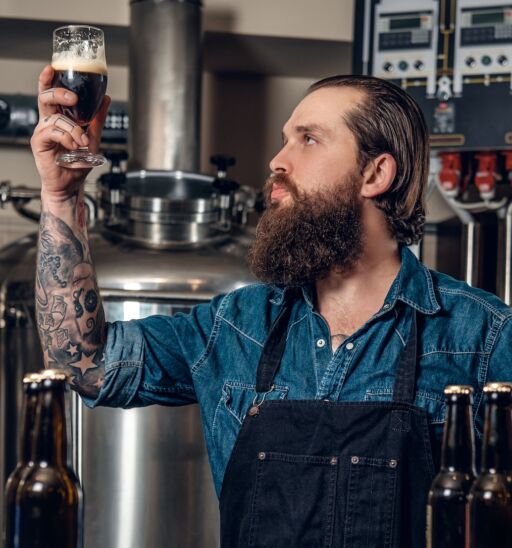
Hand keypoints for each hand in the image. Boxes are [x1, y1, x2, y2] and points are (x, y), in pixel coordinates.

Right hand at [31, 65, 110, 200]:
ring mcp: (42, 132)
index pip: (50, 95)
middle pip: (46, 98)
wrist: (71, 184)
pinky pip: (52, 132)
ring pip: (56, 119)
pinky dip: (66, 137)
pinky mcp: (39, 143)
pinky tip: (73, 146)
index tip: (52, 68)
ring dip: (73, 129)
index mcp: (58, 118)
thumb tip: (105, 99)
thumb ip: (97, 119)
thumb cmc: (77, 164)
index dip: (48, 80)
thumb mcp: (93, 138)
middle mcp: (48, 123)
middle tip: (73, 99)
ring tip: (82, 142)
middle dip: (59, 94)